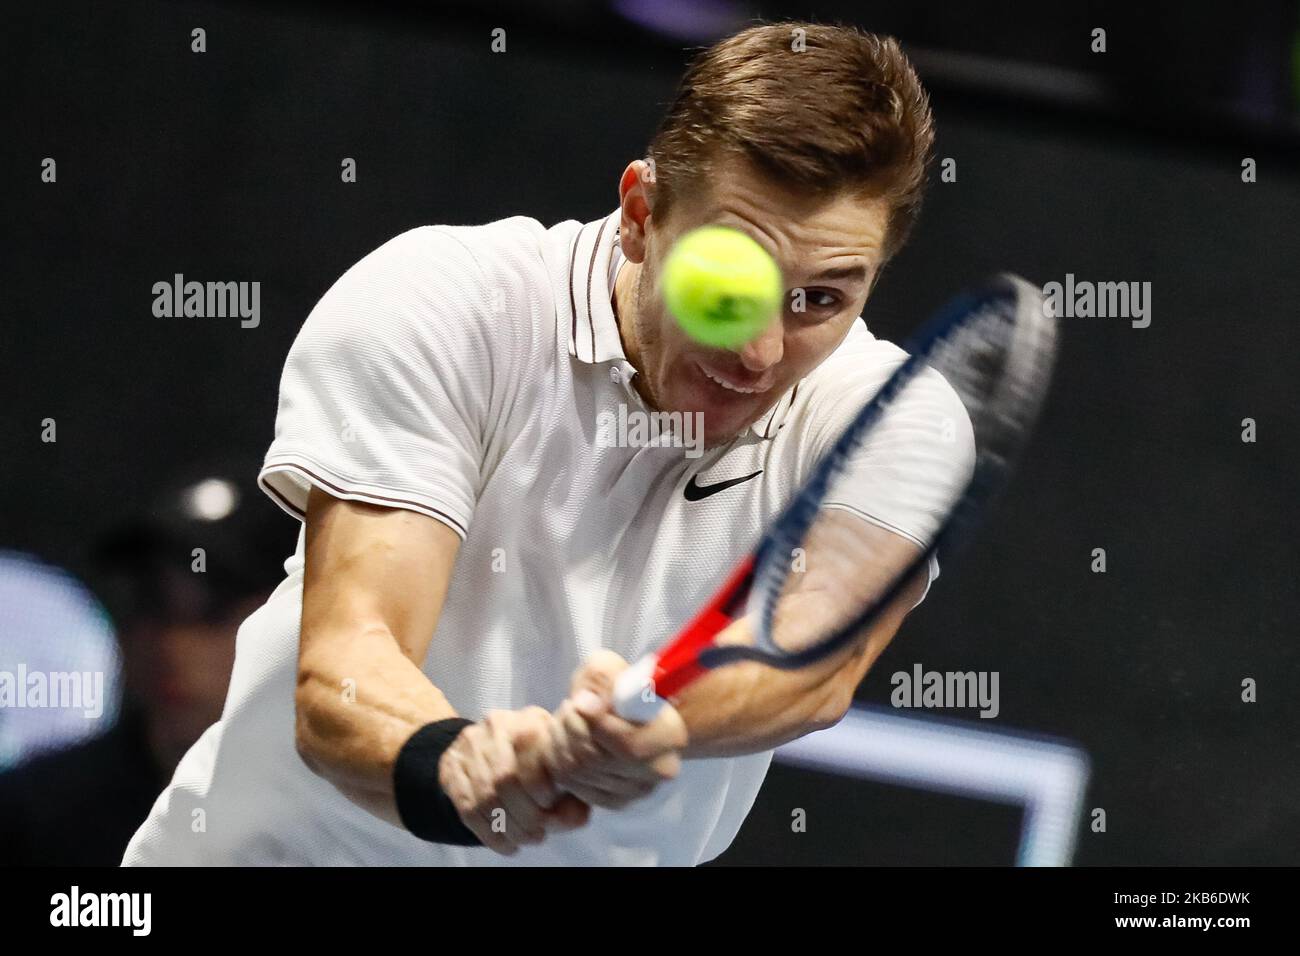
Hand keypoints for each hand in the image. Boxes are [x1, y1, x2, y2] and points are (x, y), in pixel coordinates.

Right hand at [438, 707, 589, 854]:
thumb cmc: (538, 765)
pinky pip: (467, 807)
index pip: (532, 752)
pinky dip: (489, 833)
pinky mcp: (451, 766)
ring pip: (485, 796)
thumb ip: (574, 797)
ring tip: (523, 840)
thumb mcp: (562, 774)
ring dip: (508, 828)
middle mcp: (497, 725)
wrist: (491, 750)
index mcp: (531, 720)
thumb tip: (574, 817)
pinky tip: (505, 844)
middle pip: (505, 777)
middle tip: (537, 835)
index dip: (540, 788)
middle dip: (524, 816)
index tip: (549, 809)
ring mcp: (470, 745)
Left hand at [546, 651, 688, 809]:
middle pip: (596, 758)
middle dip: (572, 727)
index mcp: (670, 735)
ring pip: (577, 770)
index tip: (579, 701)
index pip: (629, 746)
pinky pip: (568, 782)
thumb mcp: (612, 667)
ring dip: (561, 739)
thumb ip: (602, 676)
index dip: (596, 725)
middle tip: (569, 705)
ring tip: (567, 717)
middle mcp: (659, 770)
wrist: (626, 714)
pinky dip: (558, 756)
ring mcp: (635, 791)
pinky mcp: (611, 801)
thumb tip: (587, 703)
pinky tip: (566, 738)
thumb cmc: (619, 688)